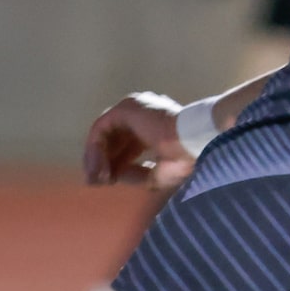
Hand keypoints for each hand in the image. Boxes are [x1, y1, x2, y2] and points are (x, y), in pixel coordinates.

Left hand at [82, 93, 196, 192]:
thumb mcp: (160, 174)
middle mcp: (143, 113)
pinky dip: (96, 149)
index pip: (128, 144)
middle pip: (114, 138)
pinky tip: (98, 167)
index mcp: (155, 126)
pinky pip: (101, 129)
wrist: (194, 142)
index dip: (117, 163)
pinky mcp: (125, 109)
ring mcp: (134, 108)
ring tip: (95, 178)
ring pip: (105, 133)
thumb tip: (119, 176)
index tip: (110, 182)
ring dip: (97, 157)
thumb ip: (138, 175)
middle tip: (95, 182)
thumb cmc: (185, 157)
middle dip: (103, 161)